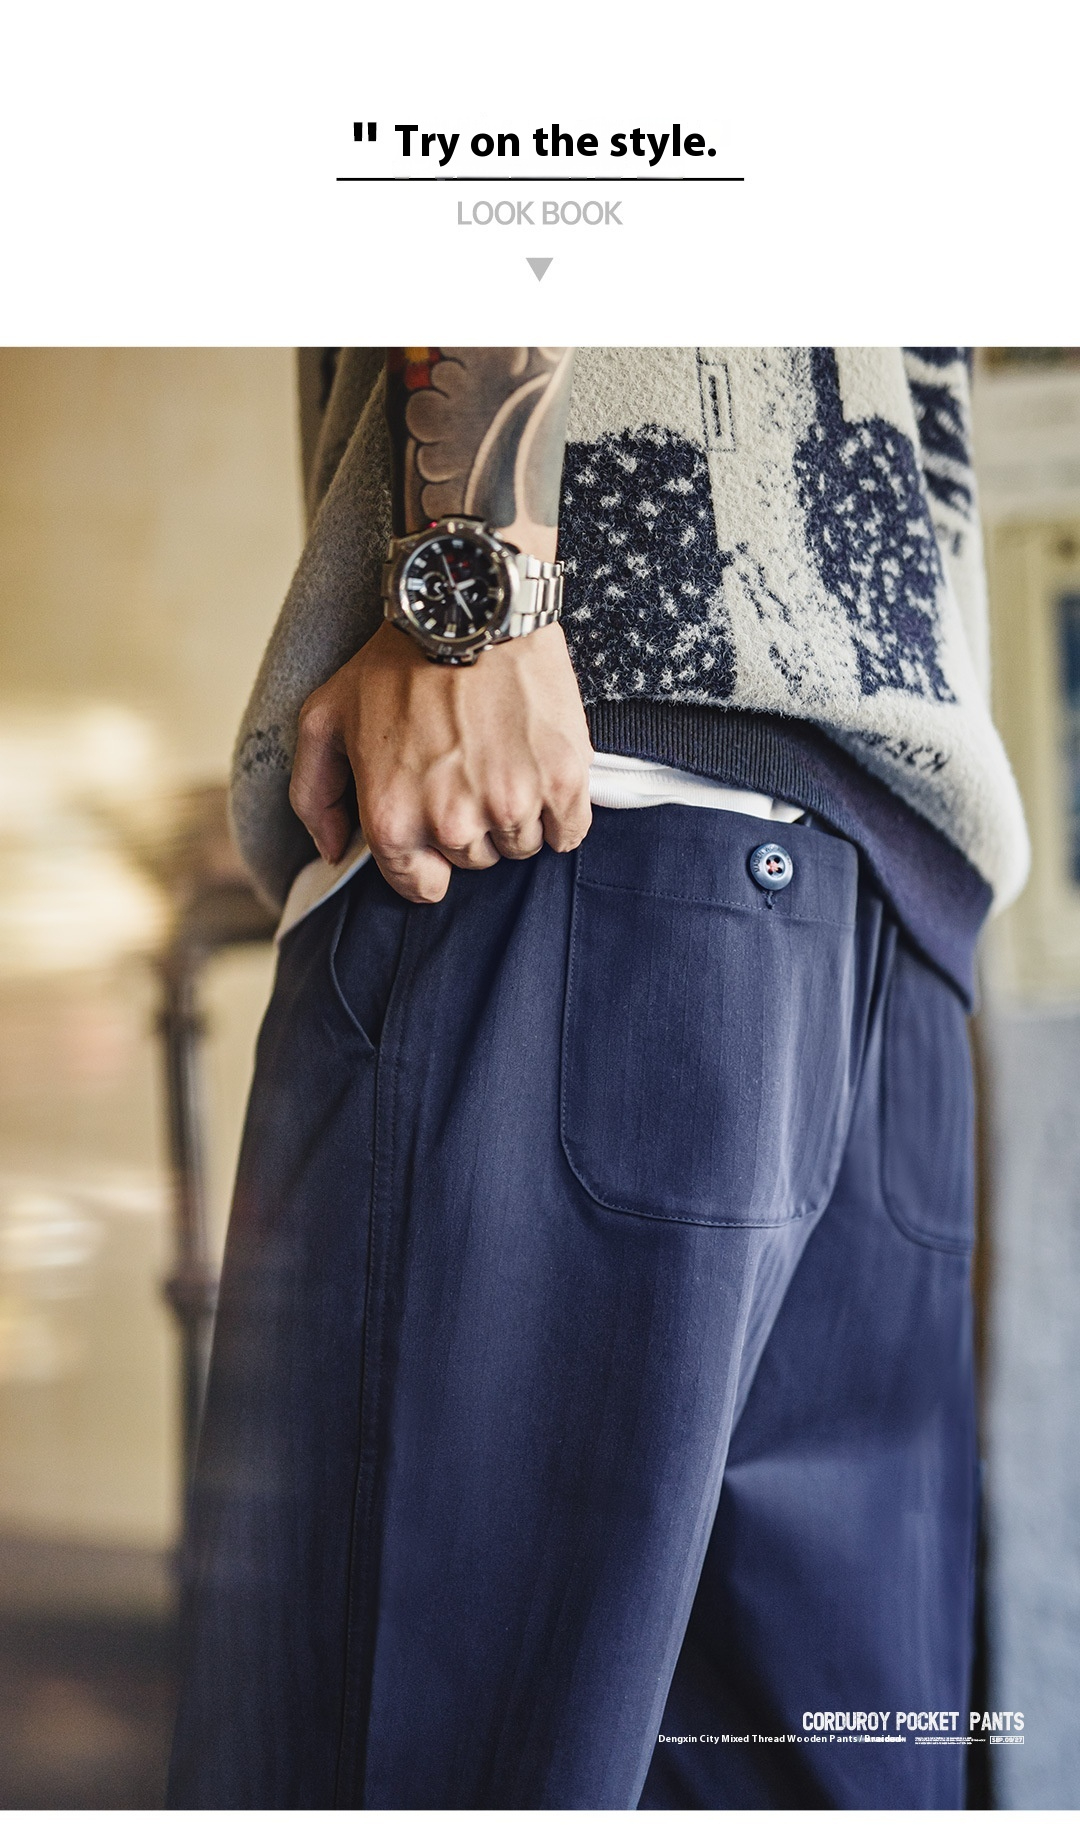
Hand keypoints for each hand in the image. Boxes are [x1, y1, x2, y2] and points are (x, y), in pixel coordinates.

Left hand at [289, 621, 593, 902]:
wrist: (468, 605)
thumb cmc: (393, 660)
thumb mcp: (325, 718)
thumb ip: (314, 795)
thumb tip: (331, 851)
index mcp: (393, 820)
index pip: (422, 886)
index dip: (429, 858)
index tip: (437, 823)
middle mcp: (453, 824)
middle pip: (475, 861)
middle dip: (471, 825)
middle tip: (468, 767)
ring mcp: (512, 805)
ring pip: (522, 845)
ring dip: (517, 814)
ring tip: (503, 758)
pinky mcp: (562, 781)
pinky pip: (570, 832)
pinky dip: (562, 812)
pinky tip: (543, 773)